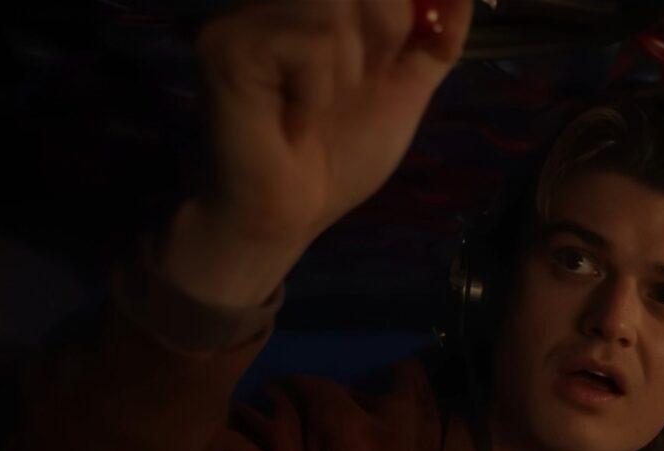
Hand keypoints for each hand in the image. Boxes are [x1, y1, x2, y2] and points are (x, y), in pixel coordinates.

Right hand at [160, 0, 472, 306]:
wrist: (288, 215)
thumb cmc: (337, 157)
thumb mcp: (403, 90)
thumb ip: (434, 40)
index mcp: (314, 7)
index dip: (403, 5)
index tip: (424, 36)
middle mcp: (276, 0)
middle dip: (386, 29)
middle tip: (363, 81)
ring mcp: (246, 18)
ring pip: (334, 6)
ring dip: (349, 69)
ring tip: (321, 106)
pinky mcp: (229, 46)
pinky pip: (309, 43)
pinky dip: (317, 89)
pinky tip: (292, 118)